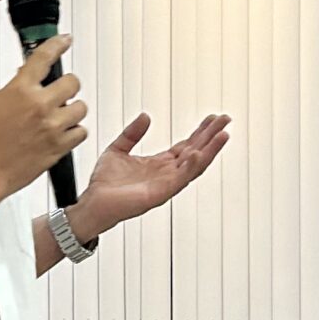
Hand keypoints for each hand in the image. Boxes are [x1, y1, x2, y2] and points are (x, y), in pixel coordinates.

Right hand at [0, 38, 84, 199]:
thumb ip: (15, 88)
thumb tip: (28, 79)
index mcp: (21, 90)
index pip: (44, 57)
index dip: (57, 44)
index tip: (64, 40)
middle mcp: (40, 106)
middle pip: (73, 82)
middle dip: (66, 86)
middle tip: (59, 93)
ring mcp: (53, 127)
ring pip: (81, 107)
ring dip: (72, 109)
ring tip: (59, 116)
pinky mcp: (60, 146)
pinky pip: (81, 132)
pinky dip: (74, 131)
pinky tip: (62, 133)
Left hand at [77, 110, 229, 234]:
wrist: (92, 203)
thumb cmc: (104, 184)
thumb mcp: (117, 149)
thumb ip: (132, 133)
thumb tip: (146, 116)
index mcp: (160, 164)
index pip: (187, 145)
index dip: (201, 131)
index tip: (213, 118)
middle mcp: (167, 174)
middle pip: (196, 152)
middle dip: (212, 136)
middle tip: (226, 120)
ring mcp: (166, 184)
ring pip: (194, 166)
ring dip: (210, 151)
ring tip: (223, 135)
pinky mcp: (159, 194)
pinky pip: (179, 179)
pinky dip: (190, 167)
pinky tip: (197, 153)